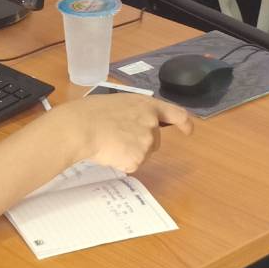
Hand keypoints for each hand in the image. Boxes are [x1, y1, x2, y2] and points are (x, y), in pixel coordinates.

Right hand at [63, 91, 190, 172]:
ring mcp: (146, 143)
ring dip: (130, 152)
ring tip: (109, 143)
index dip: (184, 123)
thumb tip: (134, 124)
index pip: (176, 114)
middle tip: (118, 138)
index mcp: (147, 106)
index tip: (188, 130)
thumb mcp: (119, 102)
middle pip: (155, 141)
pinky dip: (121, 162)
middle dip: (141, 143)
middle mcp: (151, 124)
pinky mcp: (137, 160)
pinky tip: (109, 153)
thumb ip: (135, 112)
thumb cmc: (91, 112)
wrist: (80, 128)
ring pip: (143, 154)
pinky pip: (132, 165)